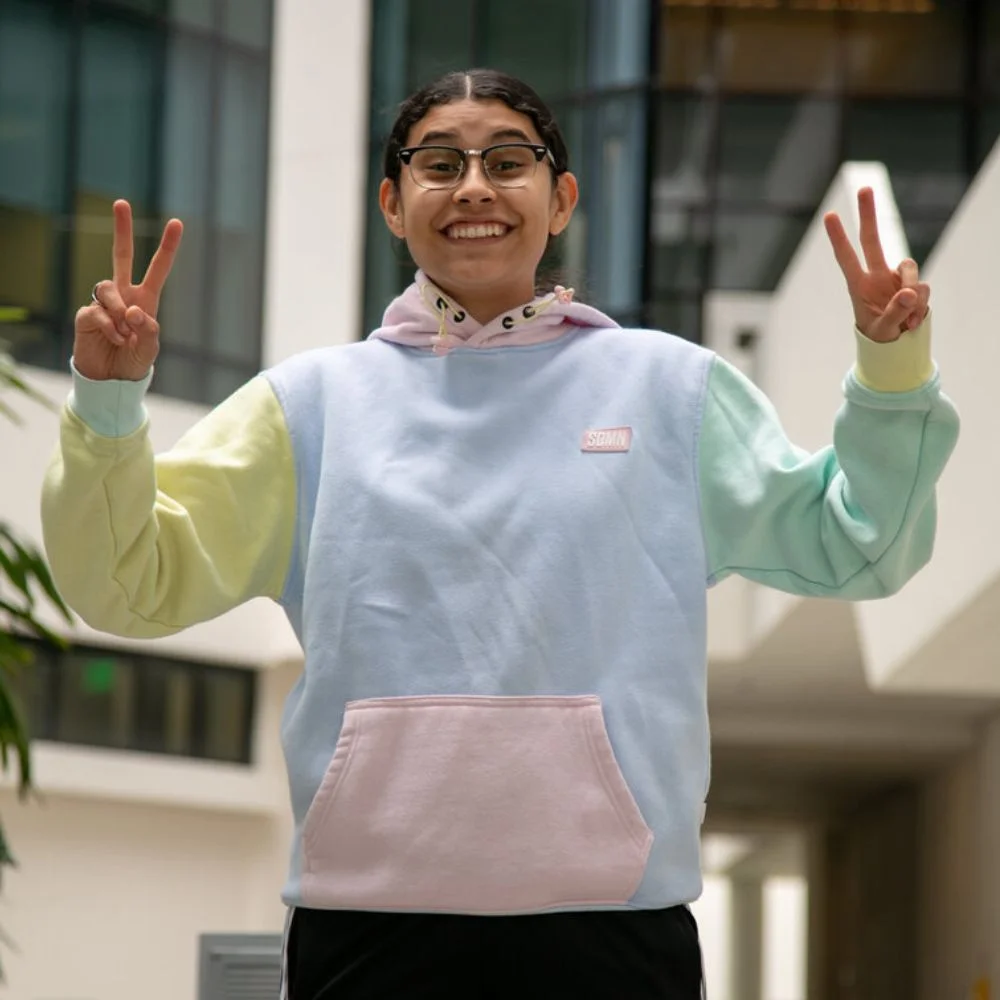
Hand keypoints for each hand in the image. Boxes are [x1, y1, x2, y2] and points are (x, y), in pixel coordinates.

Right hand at [73, 200, 182, 380]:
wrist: (111, 380)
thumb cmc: (135, 362)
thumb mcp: (151, 348)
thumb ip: (148, 330)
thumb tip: (133, 309)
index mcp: (146, 298)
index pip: (158, 268)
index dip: (167, 247)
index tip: (176, 222)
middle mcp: (124, 295)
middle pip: (121, 255)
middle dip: (121, 229)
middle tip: (120, 202)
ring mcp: (103, 302)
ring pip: (107, 287)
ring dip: (120, 311)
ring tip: (126, 335)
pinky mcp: (86, 314)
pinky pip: (98, 311)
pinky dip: (111, 327)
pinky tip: (115, 339)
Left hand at [824, 187, 928, 343]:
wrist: (895, 346)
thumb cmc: (879, 338)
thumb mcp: (883, 330)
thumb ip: (895, 312)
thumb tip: (909, 292)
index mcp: (858, 286)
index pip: (846, 257)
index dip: (838, 237)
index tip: (829, 216)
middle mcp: (876, 276)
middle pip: (872, 240)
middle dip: (868, 215)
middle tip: (864, 188)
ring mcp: (896, 279)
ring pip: (910, 268)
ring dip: (913, 293)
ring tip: (907, 320)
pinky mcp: (914, 284)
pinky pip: (923, 287)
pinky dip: (921, 305)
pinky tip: (913, 322)